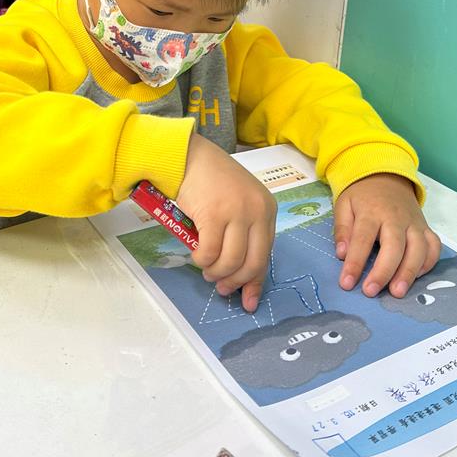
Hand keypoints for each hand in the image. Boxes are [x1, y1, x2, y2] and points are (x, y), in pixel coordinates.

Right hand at [176, 134, 275, 311]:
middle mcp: (258, 211)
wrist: (189, 156)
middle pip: (253, 263)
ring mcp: (237, 212)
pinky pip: (209, 252)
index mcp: (268, 209)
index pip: (267, 254)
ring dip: (215, 272)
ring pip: (231, 261)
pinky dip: (200, 260)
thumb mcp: (237, 206)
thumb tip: (242, 281)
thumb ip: (243, 236)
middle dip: (235, 281)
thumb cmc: (211, 181)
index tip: (246, 300)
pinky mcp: (214, 214)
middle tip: (219, 286)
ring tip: (205, 268)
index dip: (255, 281)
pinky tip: (195, 254)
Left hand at [333, 174, 440, 297]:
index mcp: (372, 211)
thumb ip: (342, 229)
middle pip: (394, 246)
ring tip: (397, 292)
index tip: (346, 283)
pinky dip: (429, 263)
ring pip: (419, 249)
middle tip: (371, 291)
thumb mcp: (344, 205)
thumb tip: (342, 254)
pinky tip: (417, 276)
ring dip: (409, 272)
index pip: (363, 239)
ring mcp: (414, 223)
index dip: (355, 263)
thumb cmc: (362, 196)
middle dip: (384, 271)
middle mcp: (396, 218)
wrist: (386, 177)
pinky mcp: (426, 228)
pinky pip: (434, 247)